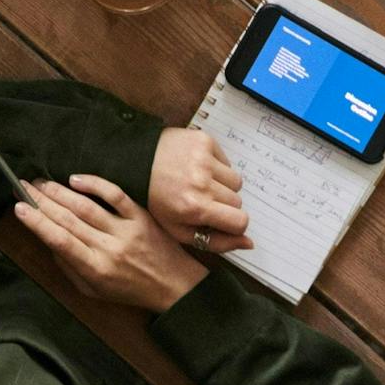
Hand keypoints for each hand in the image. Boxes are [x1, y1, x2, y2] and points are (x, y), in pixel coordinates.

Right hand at [12, 172, 205, 312]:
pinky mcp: (140, 216)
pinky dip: (95, 184)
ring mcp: (126, 230)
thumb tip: (48, 242)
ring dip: (60, 192)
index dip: (37, 223)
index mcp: (95, 269)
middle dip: (42, 201)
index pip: (60, 241)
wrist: (174, 286)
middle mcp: (109, 248)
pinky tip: (75, 178)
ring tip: (41, 182)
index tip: (19, 208)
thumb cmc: (129, 290)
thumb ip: (69, 268)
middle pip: (69, 220)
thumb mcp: (94, 292)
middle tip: (23, 187)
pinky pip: (115, 195)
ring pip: (87, 206)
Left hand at [143, 127, 252, 256]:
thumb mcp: (179, 230)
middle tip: (203, 201)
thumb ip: (217, 242)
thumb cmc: (156, 201)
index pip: (240, 221)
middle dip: (224, 205)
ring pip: (235, 180)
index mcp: (195, 207)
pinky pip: (227, 161)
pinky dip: (217, 167)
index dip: (233, 224)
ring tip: (201, 184)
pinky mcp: (205, 141)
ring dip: (222, 185)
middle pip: (237, 201)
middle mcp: (202, 182)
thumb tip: (249, 243)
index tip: (221, 220)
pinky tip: (197, 168)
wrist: (135, 162)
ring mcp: (204, 159)